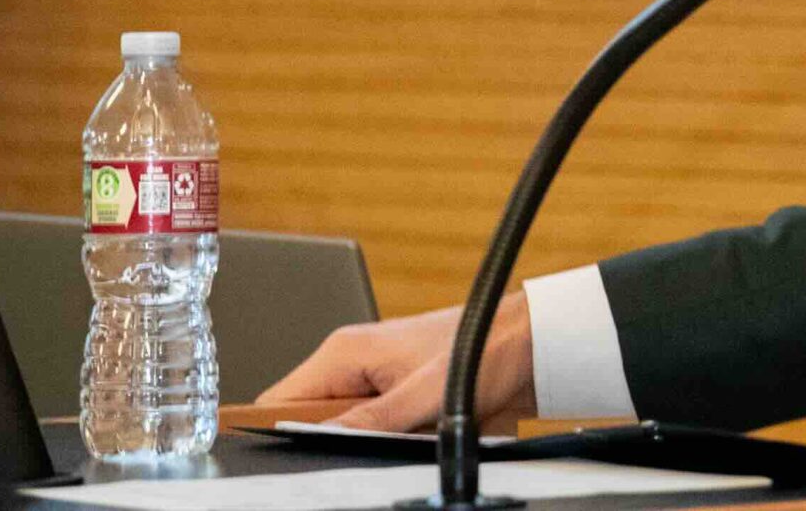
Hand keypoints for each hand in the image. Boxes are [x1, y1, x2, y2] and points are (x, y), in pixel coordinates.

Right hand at [257, 289, 536, 432]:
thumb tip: (328, 440)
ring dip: (358, 444)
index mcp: (345, 350)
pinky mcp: (394, 398)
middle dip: (323, 443)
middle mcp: (352, 363)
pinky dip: (383, 443)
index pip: (278, 399)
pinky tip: (407, 442)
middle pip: (306, 419)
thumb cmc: (487, 348)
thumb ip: (374, 418)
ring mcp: (373, 382)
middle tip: (354, 453)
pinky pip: (369, 430)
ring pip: (338, 430)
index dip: (273, 431)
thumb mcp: (427, 393)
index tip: (282, 459)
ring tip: (395, 439)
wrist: (532, 346)